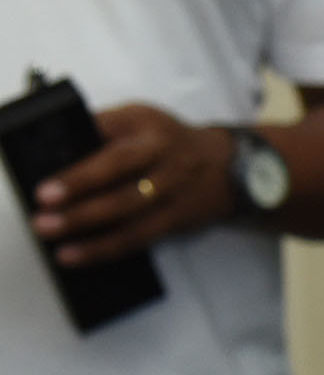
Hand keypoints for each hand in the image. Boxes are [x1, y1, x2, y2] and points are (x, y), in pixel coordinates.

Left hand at [31, 106, 237, 265]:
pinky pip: (139, 237)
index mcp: (145, 127)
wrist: (229, 164)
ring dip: (91, 232)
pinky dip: (107, 248)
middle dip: (79, 200)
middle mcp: (161, 157)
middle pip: (119, 179)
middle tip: (44, 215)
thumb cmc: (169, 141)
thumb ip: (102, 129)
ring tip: (57, 244)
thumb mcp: (139, 119)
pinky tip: (78, 255)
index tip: (45, 188)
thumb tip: (52, 152)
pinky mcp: (176, 218)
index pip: (107, 143)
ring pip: (129, 215)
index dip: (78, 166)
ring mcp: (172, 190)